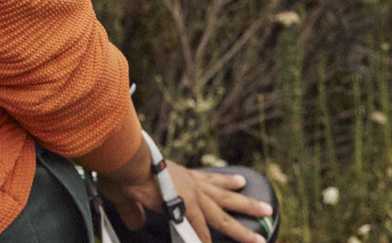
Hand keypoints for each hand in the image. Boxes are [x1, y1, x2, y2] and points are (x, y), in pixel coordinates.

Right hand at [99, 160, 272, 242]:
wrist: (125, 158)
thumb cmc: (124, 166)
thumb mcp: (131, 188)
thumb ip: (134, 209)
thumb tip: (135, 223)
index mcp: (181, 174)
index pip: (208, 179)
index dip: (224, 182)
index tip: (239, 183)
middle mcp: (190, 182)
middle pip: (224, 196)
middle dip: (246, 203)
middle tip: (266, 208)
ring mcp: (191, 194)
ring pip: (222, 215)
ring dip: (241, 228)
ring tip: (259, 237)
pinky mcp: (186, 206)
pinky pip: (201, 229)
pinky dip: (205, 240)